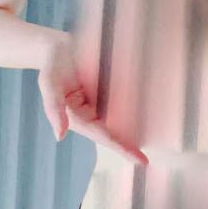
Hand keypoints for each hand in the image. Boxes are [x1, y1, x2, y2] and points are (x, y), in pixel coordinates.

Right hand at [37, 35, 148, 164]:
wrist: (59, 47)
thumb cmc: (52, 65)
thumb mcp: (49, 84)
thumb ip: (53, 109)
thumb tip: (60, 136)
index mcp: (80, 119)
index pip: (103, 136)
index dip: (122, 148)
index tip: (141, 161)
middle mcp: (94, 114)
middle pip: (116, 132)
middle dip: (130, 145)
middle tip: (148, 159)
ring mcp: (104, 103)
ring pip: (124, 119)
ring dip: (138, 128)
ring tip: (158, 135)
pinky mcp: (112, 89)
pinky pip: (126, 101)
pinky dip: (137, 107)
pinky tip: (154, 110)